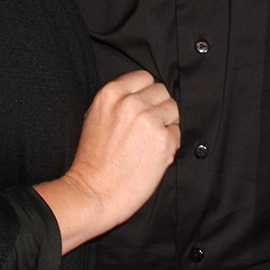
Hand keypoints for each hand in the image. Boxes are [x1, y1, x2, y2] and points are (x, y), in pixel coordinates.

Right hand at [34, 70, 179, 253]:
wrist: (92, 191)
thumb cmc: (92, 160)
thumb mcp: (95, 117)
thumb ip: (118, 102)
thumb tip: (141, 96)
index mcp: (111, 94)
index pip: (144, 77)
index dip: (145, 94)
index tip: (143, 106)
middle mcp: (131, 103)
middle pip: (161, 91)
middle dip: (158, 107)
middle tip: (148, 127)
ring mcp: (149, 121)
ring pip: (173, 109)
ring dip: (166, 123)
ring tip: (150, 141)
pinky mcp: (164, 141)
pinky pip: (177, 133)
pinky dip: (169, 143)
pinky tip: (152, 154)